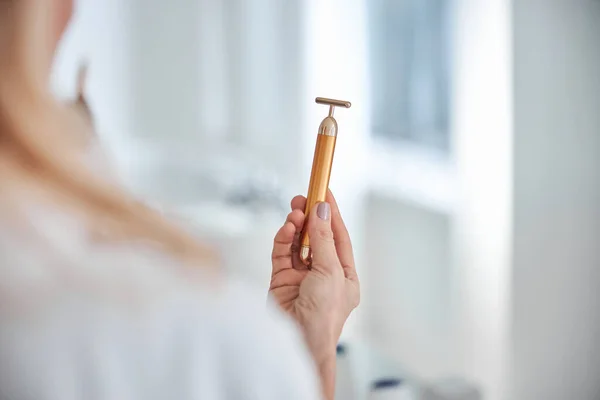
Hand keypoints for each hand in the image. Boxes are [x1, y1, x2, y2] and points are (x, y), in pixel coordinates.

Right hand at [269, 190, 359, 363]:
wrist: (298, 342)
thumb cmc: (324, 316)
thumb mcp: (329, 271)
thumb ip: (323, 239)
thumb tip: (321, 211)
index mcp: (344, 276)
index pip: (339, 237)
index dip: (332, 213)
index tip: (325, 191)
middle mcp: (323, 275)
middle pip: (316, 237)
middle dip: (310, 217)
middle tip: (303, 197)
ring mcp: (301, 277)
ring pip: (298, 243)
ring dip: (296, 227)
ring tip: (294, 212)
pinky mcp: (281, 280)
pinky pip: (282, 253)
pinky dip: (284, 239)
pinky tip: (286, 229)